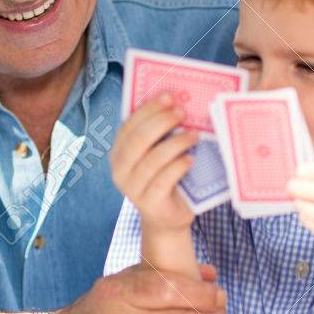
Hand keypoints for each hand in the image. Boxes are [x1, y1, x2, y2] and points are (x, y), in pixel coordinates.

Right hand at [110, 94, 197, 232]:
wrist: (168, 217)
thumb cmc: (165, 177)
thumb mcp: (159, 153)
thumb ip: (160, 133)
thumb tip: (178, 102)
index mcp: (119, 152)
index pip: (129, 124)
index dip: (149, 108)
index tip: (170, 96)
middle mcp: (119, 170)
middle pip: (139, 139)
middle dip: (162, 121)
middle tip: (183, 112)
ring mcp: (132, 188)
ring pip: (152, 159)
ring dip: (176, 143)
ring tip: (194, 135)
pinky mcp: (149, 204)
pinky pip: (163, 180)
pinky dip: (179, 166)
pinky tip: (191, 159)